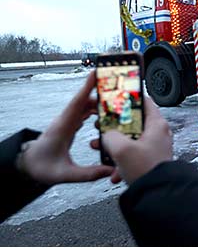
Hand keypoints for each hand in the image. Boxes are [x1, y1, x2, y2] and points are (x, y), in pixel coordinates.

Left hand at [18, 71, 112, 186]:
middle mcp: (65, 120)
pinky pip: (83, 113)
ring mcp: (67, 121)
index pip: (76, 103)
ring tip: (117, 102)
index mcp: (62, 127)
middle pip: (84, 101)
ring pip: (84, 106)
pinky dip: (94, 111)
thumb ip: (87, 174)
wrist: (28, 165)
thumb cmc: (43, 168)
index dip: (86, 87)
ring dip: (99, 103)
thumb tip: (109, 171)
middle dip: (100, 93)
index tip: (96, 73)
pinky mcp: (69, 125)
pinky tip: (105, 113)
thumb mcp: (65, 175)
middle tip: (119, 89)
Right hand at [91, 95, 172, 185]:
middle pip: (133, 122)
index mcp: (156, 124)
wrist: (157, 195)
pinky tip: (114, 171)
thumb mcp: (121, 148)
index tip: (115, 99)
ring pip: (130, 140)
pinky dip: (121, 161)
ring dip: (115, 145)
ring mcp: (154, 148)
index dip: (127, 98)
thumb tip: (107, 135)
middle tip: (103, 126)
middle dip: (114, 126)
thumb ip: (110, 136)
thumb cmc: (147, 170)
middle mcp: (158, 134)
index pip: (143, 101)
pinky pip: (132, 156)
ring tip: (102, 149)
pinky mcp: (149, 162)